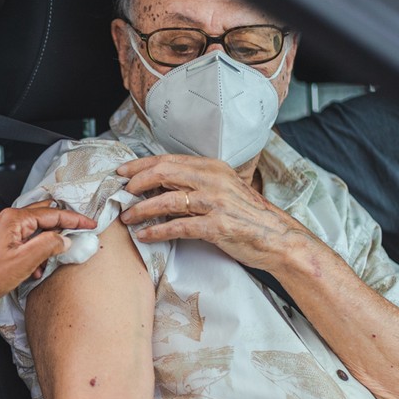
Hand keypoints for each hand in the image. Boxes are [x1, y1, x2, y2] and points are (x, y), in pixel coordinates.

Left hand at [0, 201, 96, 310]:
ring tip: (50, 262)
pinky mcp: (6, 244)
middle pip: (47, 216)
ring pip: (39, 231)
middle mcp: (12, 220)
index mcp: (16, 218)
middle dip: (64, 227)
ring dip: (49, 245)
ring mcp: (8, 231)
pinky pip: (29, 242)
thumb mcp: (24, 261)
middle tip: (79, 235)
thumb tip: (65, 239)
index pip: (54, 213)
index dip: (75, 219)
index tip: (92, 225)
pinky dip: (37, 254)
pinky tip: (36, 270)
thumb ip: (48, 246)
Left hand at [116, 154, 316, 272]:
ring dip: (141, 209)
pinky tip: (144, 235)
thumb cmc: (247, 215)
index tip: (122, 171)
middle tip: (121, 194)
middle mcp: (213, 180)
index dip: (141, 164)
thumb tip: (160, 185)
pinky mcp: (217, 226)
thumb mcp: (223, 189)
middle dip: (136, 183)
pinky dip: (157, 231)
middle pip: (164, 173)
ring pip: (167, 200)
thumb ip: (196, 184)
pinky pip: (179, 227)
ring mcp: (215, 203)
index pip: (169, 160)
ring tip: (127, 217)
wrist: (277, 238)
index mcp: (212, 168)